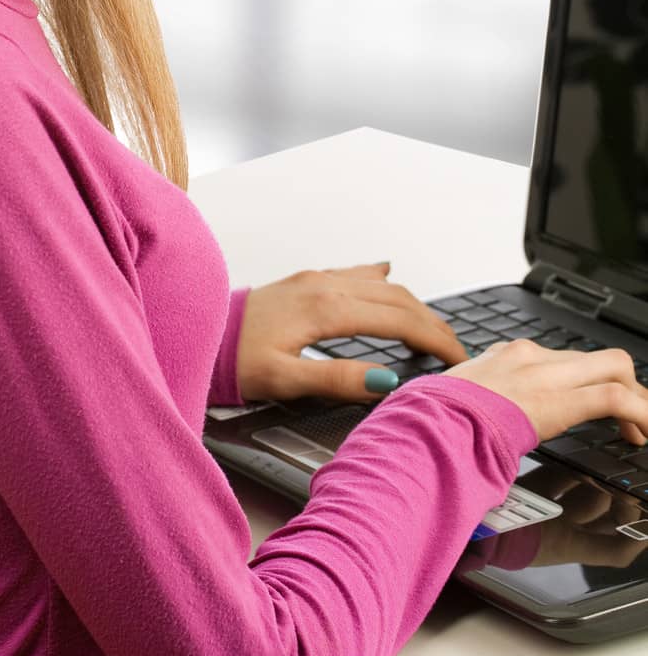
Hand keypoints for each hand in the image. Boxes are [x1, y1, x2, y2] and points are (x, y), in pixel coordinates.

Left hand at [235, 259, 469, 403]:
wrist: (197, 330)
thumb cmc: (234, 359)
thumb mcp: (284, 379)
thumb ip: (337, 379)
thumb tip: (386, 381)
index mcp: (325, 309)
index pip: (398, 319)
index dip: (433, 339)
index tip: (457, 359)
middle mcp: (324, 285)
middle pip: (396, 297)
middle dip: (431, 321)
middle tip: (455, 348)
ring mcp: (314, 279)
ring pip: (378, 283)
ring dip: (411, 302)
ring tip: (432, 325)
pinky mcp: (304, 280)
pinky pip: (354, 273)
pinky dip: (380, 279)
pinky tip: (387, 274)